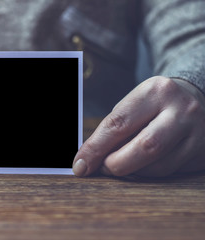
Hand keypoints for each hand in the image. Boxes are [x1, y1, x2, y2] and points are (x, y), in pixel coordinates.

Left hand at [73, 76, 204, 176]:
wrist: (198, 98)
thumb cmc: (156, 104)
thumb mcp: (134, 104)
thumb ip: (115, 128)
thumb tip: (89, 158)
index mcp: (155, 92)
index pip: (118, 123)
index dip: (95, 148)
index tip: (80, 165)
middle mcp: (181, 110)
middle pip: (144, 147)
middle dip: (115, 164)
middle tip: (102, 168)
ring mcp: (197, 133)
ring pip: (158, 167)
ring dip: (133, 171)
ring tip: (123, 162)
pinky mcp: (202, 152)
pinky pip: (170, 173)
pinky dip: (149, 173)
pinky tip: (144, 163)